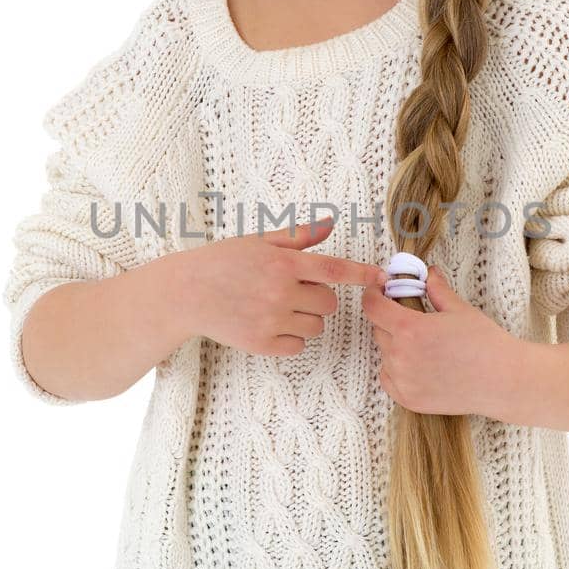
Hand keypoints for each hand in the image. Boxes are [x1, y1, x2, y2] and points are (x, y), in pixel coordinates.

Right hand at [179, 217, 386, 356]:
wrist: (186, 292)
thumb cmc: (223, 261)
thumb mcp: (259, 240)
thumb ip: (297, 236)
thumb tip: (330, 222)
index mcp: (283, 263)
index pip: (334, 270)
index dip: (362, 275)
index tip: (382, 278)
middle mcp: (280, 291)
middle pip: (329, 303)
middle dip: (319, 297)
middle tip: (293, 291)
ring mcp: (271, 320)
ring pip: (316, 326)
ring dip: (307, 319)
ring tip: (279, 307)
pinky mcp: (261, 343)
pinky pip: (297, 346)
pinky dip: (291, 338)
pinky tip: (272, 325)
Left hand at [361, 264, 527, 418]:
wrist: (503, 381)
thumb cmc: (485, 343)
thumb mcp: (459, 309)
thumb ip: (436, 289)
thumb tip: (429, 273)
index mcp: (409, 328)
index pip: (372, 306)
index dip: (374, 294)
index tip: (381, 291)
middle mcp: (400, 356)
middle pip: (378, 329)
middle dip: (390, 319)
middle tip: (414, 319)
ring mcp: (402, 380)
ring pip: (384, 354)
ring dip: (395, 345)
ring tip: (425, 345)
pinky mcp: (407, 399)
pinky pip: (388, 377)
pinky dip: (397, 369)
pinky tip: (420, 364)